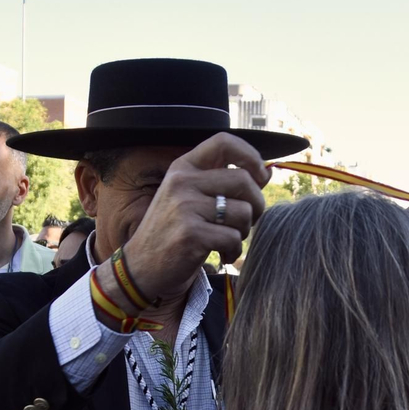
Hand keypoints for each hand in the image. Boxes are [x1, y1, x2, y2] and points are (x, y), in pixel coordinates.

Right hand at [119, 133, 268, 304]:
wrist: (141, 267)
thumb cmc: (173, 231)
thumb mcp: (189, 197)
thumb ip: (221, 182)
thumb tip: (267, 173)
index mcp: (183, 168)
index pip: (223, 142)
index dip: (250, 155)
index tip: (260, 176)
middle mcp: (182, 182)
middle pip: (243, 180)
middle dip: (257, 204)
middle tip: (246, 221)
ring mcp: (185, 207)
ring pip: (243, 211)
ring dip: (244, 231)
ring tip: (229, 239)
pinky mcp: (190, 234)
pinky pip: (233, 238)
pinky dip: (234, 251)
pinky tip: (223, 255)